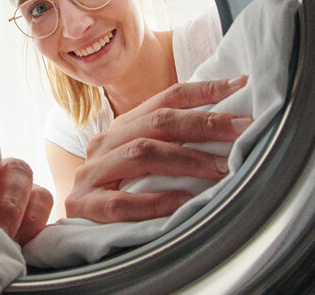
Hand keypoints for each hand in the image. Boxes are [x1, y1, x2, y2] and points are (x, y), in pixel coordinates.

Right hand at [66, 77, 250, 223]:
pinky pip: (120, 203)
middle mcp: (105, 143)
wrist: (71, 228)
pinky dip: (155, 201)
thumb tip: (231, 130)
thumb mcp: (143, 163)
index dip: (203, 90)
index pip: (166, 99)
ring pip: (140, 154)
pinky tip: (182, 202)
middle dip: (205, 123)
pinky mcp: (83, 206)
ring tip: (221, 168)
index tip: (240, 86)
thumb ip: (173, 145)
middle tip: (243, 129)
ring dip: (187, 160)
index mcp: (122, 128)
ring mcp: (91, 173)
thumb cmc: (120, 193)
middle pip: (157, 122)